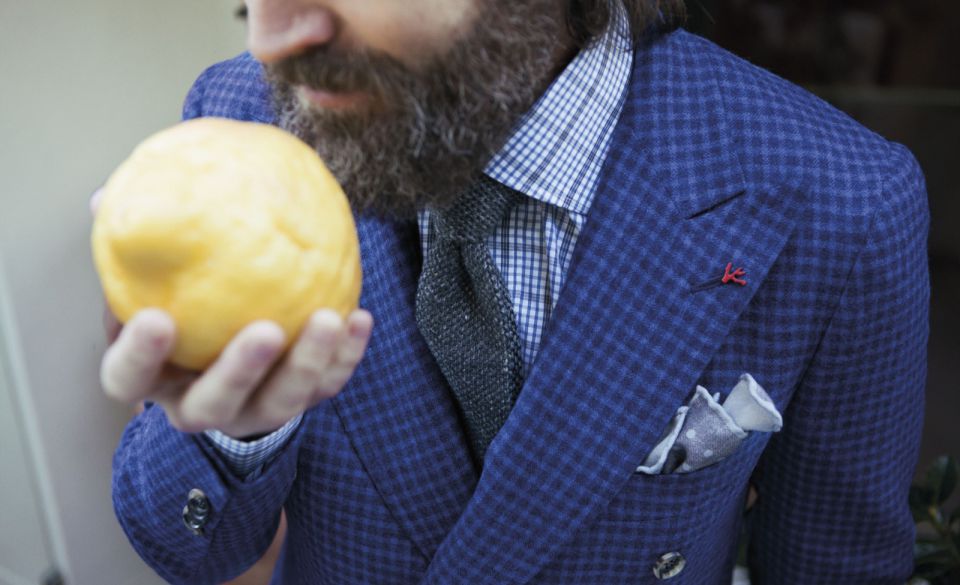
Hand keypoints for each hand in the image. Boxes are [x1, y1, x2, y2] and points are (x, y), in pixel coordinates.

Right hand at [92, 187, 372, 437]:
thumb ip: (137, 245)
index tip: (156, 320)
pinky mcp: (299, 401)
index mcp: (152, 378)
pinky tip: (358, 318)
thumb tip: (107, 197)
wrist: (228, 343)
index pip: (129, 379)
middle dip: (240, 372)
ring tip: (329, 319)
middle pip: (214, 404)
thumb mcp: (151, 278)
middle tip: (265, 331)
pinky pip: (326, 384)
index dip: (139, 357)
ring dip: (307, 363)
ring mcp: (253, 410)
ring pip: (279, 403)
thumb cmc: (181, 303)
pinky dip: (345, 355)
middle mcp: (200, 404)